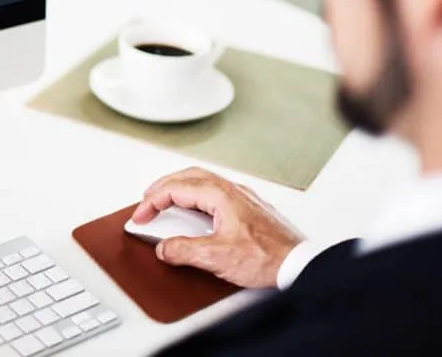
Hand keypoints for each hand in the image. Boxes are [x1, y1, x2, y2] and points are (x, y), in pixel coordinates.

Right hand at [131, 167, 303, 287]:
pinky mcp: (249, 209)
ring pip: (202, 181)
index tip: (140, 217)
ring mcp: (242, 198)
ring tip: (165, 202)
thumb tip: (165, 248)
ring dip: (179, 188)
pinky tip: (196, 211)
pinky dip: (196, 196)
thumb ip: (184, 250)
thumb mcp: (217, 257)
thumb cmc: (269, 258)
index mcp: (220, 195)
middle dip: (162, 187)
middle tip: (146, 202)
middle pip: (187, 176)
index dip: (151, 202)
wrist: (301, 265)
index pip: (175, 189)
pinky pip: (215, 192)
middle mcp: (232, 191)